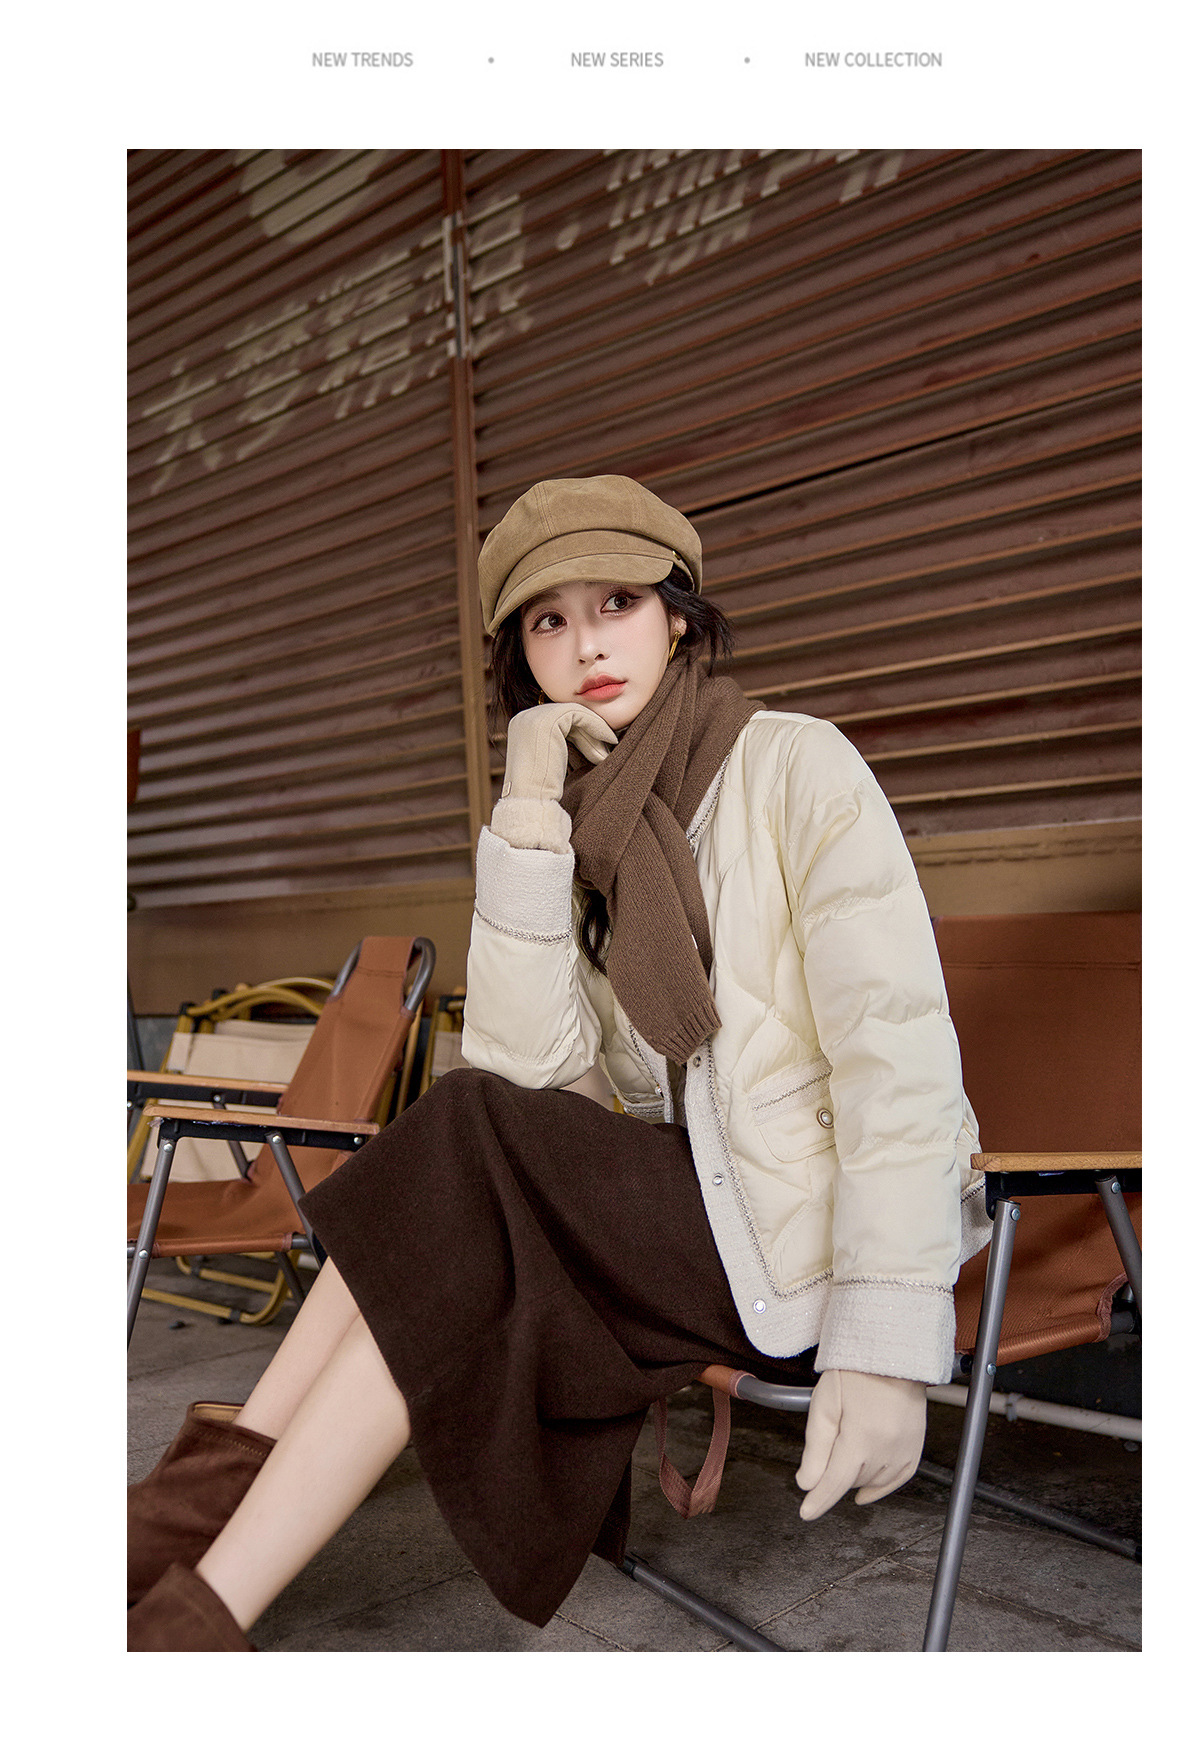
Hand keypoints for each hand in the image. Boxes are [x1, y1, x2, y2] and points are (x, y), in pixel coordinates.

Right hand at [501, 701, 617, 804]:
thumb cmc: (543, 788)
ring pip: (575, 714)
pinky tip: (609, 740)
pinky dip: (597, 726)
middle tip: (605, 752)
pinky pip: (580, 715)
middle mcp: (525, 716)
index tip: (597, 750)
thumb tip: (584, 736)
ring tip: (606, 753)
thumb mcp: (551, 760)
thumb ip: (560, 744)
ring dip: (595, 732)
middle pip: (566, 716)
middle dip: (589, 733)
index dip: (580, 733)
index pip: (557, 721)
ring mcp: (535, 716)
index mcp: (522, 725)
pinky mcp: (549, 719)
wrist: (533, 800)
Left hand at [795, 1369, 926, 1520]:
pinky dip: (881, 1486)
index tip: (807, 1512)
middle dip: (835, 1473)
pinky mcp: (916, 1447)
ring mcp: (905, 1449)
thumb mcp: (825, 1404)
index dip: (818, 1501)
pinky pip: (898, 1479)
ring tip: (848, 1450)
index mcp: (860, 1438)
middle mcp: (886, 1449)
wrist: (891, 1354)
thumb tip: (807, 1483)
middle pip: (852, 1482)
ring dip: (856, 1477)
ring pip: (873, 1482)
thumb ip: (815, 1448)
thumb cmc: (856, 1373)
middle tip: (831, 1443)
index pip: (835, 1483)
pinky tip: (867, 1487)